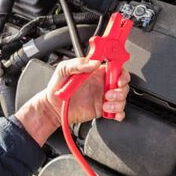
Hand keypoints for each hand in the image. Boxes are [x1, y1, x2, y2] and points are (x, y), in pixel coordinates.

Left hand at [15, 57, 129, 146]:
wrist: (52, 107)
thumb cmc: (57, 86)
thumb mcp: (64, 69)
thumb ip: (78, 63)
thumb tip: (94, 63)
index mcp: (96, 71)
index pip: (116, 67)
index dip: (121, 72)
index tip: (118, 78)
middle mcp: (102, 83)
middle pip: (123, 83)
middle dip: (121, 89)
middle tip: (109, 93)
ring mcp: (104, 96)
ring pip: (122, 98)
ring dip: (117, 102)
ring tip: (105, 104)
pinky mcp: (103, 109)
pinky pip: (118, 111)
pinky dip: (118, 113)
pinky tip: (110, 113)